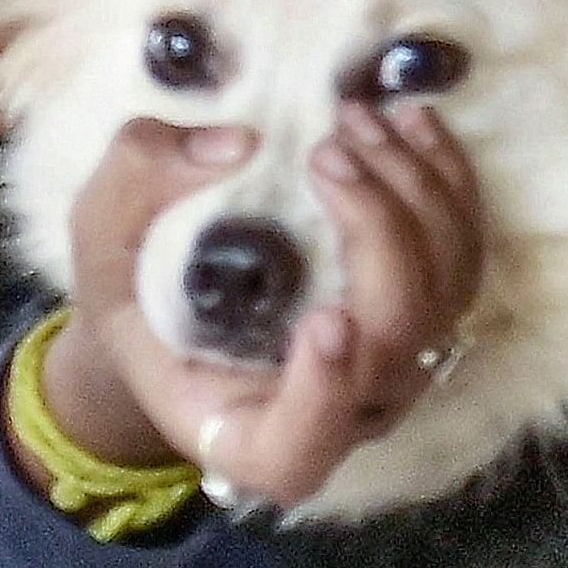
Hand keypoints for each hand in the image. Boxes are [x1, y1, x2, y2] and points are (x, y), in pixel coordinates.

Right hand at [38, 107, 488, 507]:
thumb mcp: (101, 240)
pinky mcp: (430, 312)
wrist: (176, 303)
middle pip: (396, 340)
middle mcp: (344, 416)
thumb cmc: (135, 292)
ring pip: (446, 290)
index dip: (324, 395)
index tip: (324, 320)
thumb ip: (140, 185)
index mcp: (250, 436)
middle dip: (376, 231)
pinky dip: (448, 182)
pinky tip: (412, 120)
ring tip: (360, 118)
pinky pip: (466, 254)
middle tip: (327, 149)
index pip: (301, 449)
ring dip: (415, 190)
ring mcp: (400, 366)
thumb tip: (233, 146)